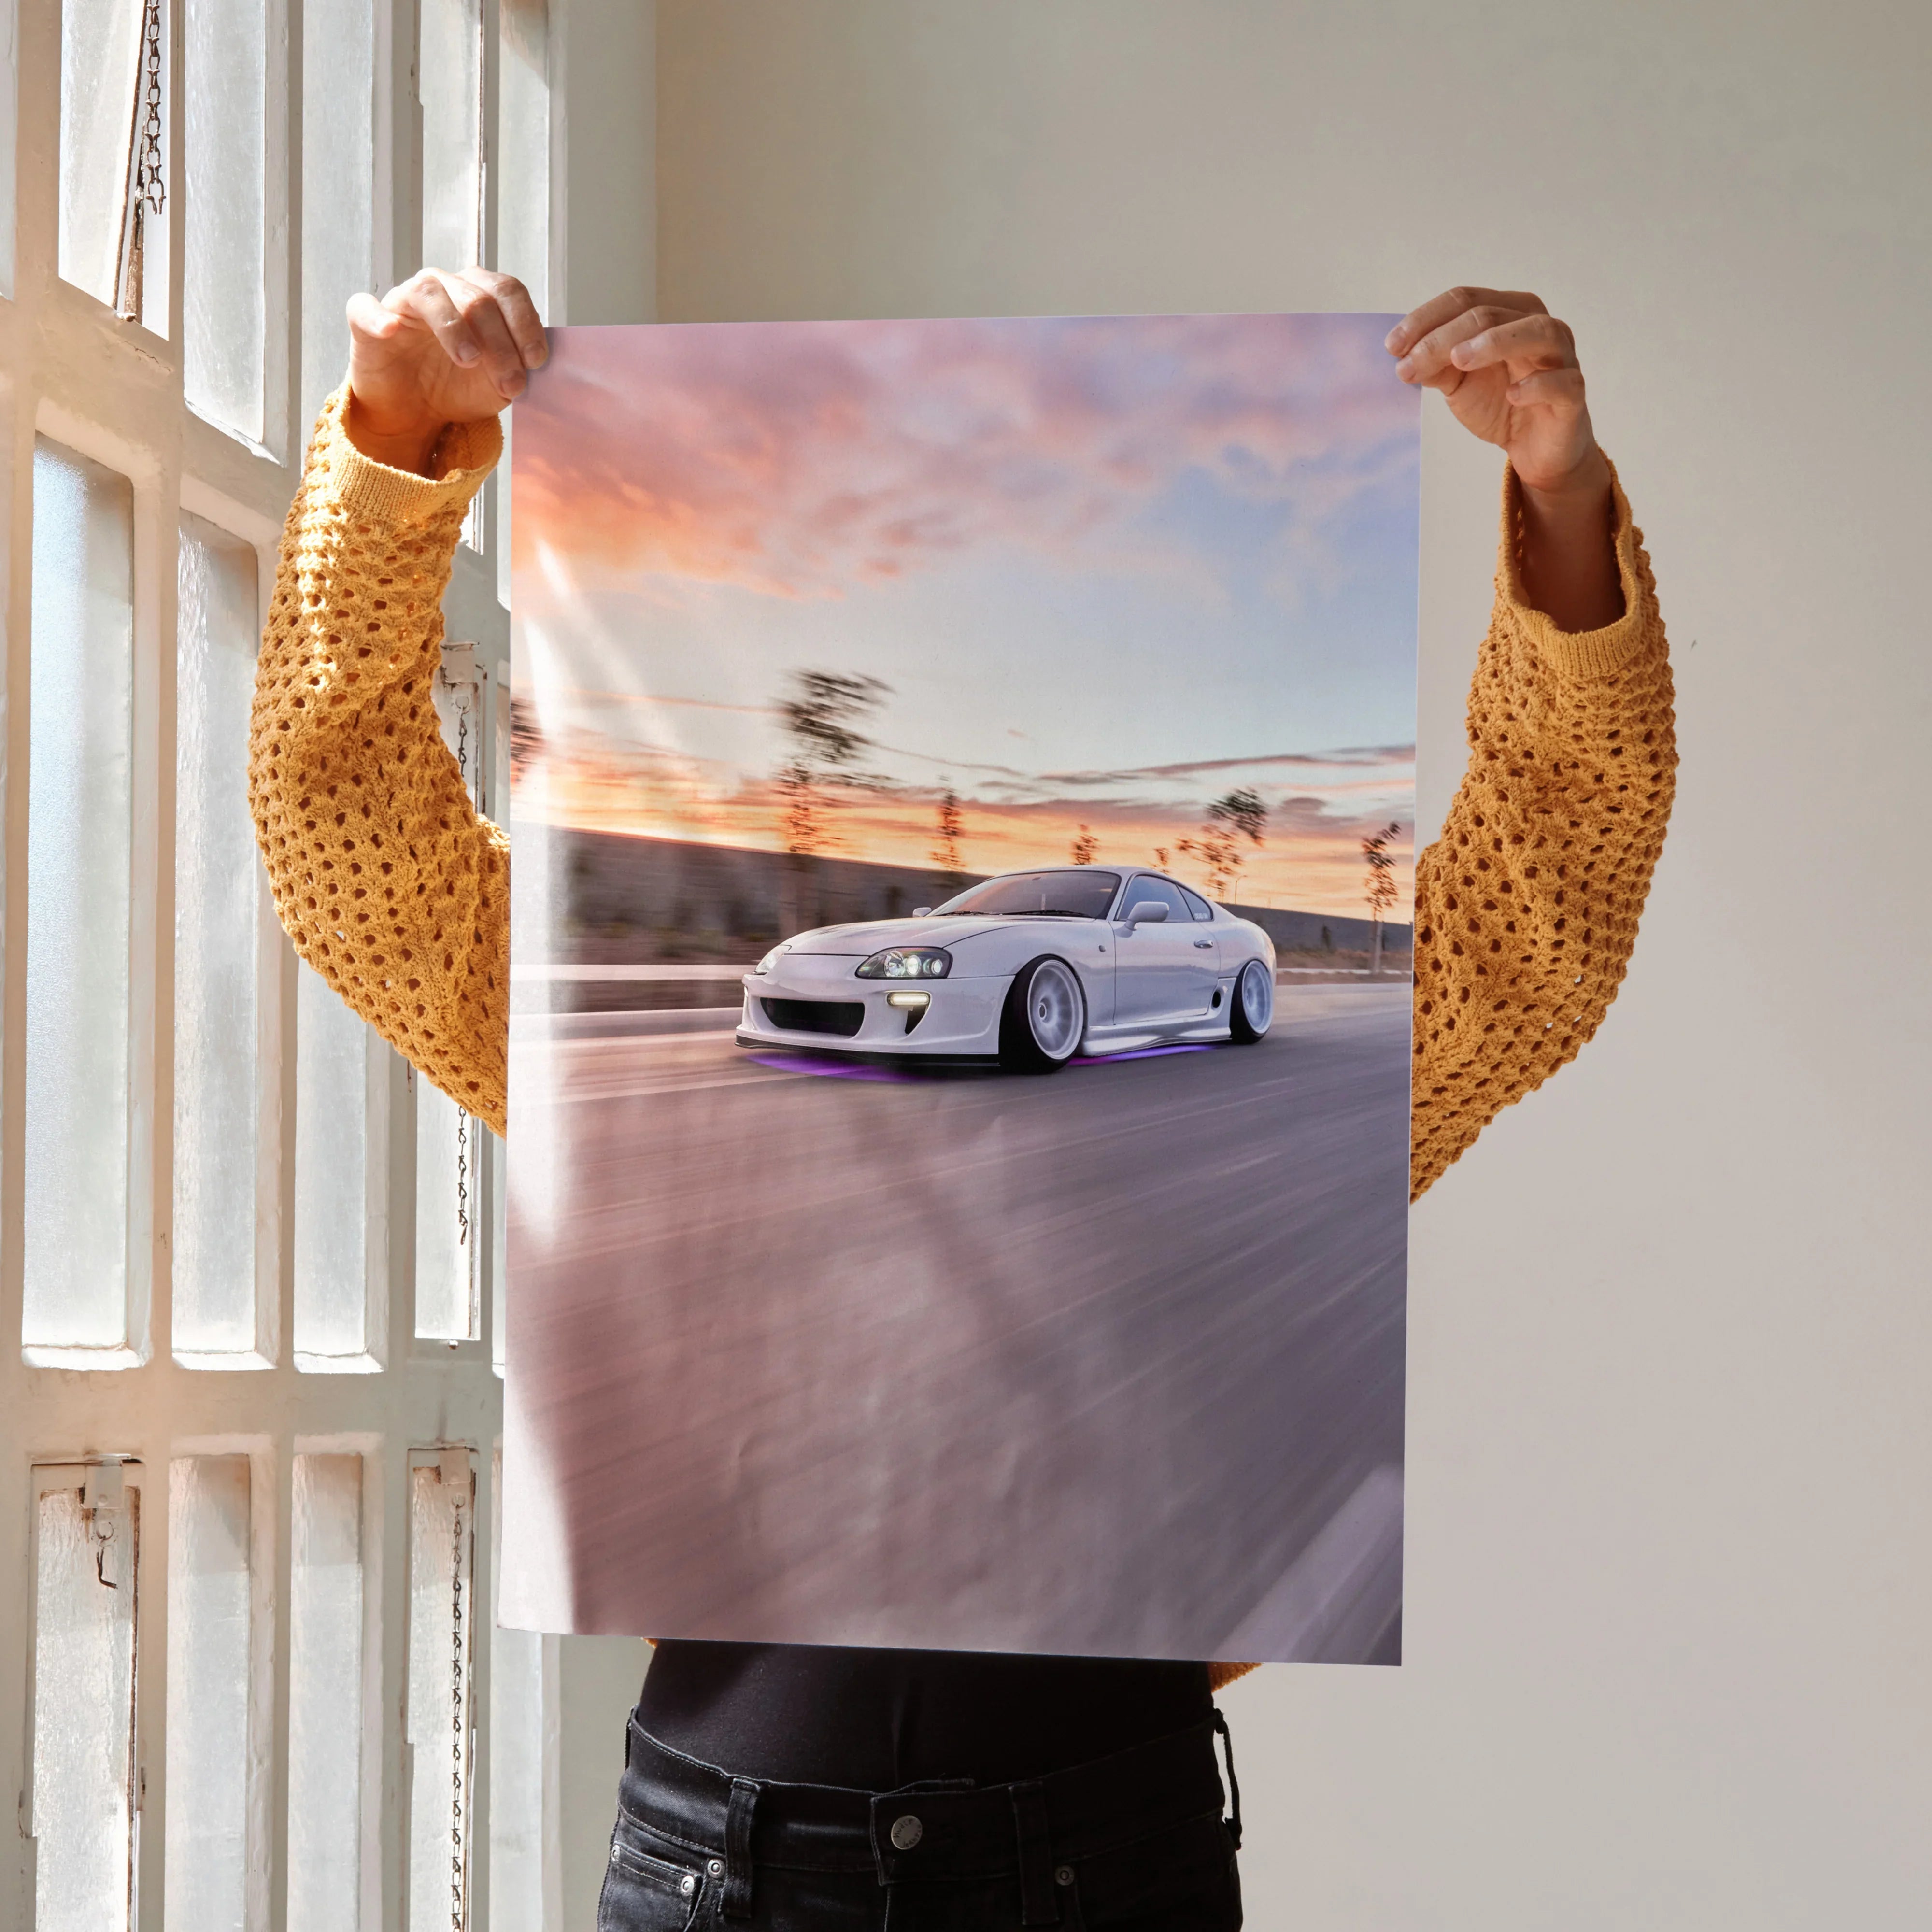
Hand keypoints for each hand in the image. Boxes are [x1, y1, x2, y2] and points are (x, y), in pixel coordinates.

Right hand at [344, 267, 546, 474]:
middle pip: (477, 297)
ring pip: (430, 293)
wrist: (415, 412)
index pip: (507, 291)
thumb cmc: (457, 387)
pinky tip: (391, 331)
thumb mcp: (498, 384)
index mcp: (478, 294)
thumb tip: (532, 362)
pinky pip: (366, 307)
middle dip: (500, 343)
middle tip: (510, 382)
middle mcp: (443, 288)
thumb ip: (517, 367)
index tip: (536, 361)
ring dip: (454, 327)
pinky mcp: (366, 320)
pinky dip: (378, 316)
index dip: (525, 323)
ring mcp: (404, 300)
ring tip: (469, 361)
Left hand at [1388, 287, 1621, 628]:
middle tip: (1409, 363)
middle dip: (1444, 337)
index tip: (1392, 347)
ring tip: (1458, 360)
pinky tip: (1512, 394)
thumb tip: (1403, 355)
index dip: (1426, 319)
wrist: (1534, 448)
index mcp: (1508, 313)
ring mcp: (1561, 357)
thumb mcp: (1458, 383)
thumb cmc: (1499, 403)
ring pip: (1535, 332)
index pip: (1465, 299)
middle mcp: (1538, 325)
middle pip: (1490, 314)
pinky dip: (1537, 385)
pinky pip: (1562, 382)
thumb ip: (1435, 365)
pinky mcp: (1573, 394)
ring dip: (1494, 342)